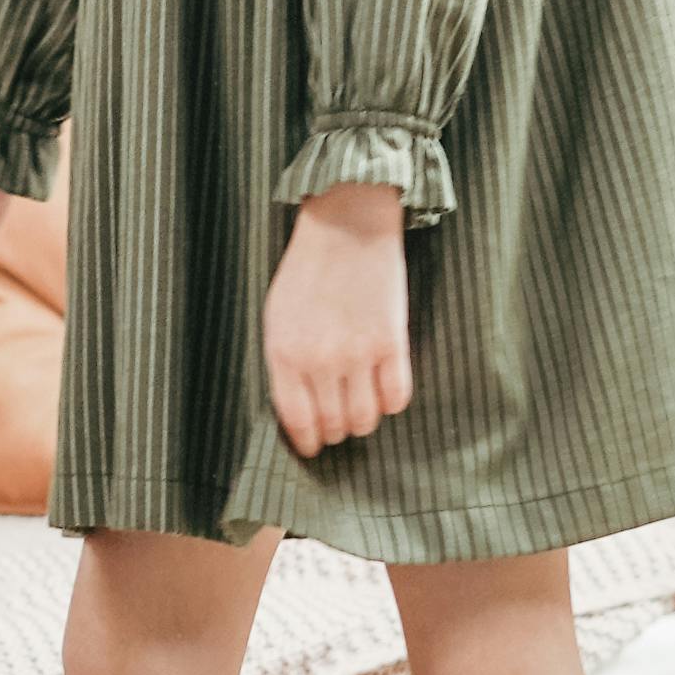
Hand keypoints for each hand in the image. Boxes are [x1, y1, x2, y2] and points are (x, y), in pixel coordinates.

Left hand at [262, 183, 412, 459]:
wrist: (347, 227)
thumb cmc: (307, 272)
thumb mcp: (277, 317)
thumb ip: (284, 363)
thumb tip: (297, 409)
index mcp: (284, 354)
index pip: (297, 422)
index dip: (308, 441)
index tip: (314, 447)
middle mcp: (320, 361)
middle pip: (334, 426)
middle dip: (336, 431)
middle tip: (339, 422)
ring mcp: (359, 354)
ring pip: (366, 419)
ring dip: (364, 419)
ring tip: (361, 404)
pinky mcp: (393, 344)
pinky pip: (397, 398)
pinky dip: (392, 401)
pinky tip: (384, 385)